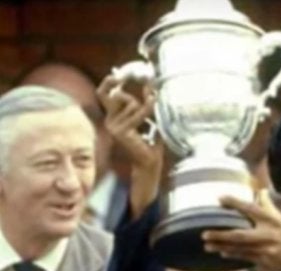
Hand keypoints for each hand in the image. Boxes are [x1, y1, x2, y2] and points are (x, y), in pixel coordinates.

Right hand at [96, 75, 163, 218]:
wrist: (150, 162)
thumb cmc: (151, 140)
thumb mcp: (148, 117)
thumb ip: (145, 102)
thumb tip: (149, 85)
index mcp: (113, 117)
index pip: (103, 94)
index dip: (108, 83)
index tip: (117, 75)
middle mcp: (109, 121)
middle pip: (118, 96)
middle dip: (135, 96)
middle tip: (152, 96)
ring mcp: (113, 126)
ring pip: (131, 103)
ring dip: (145, 109)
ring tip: (152, 123)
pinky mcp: (120, 131)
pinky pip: (136, 112)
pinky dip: (147, 109)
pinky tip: (153, 105)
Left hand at [201, 190, 280, 270]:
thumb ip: (269, 206)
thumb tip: (261, 191)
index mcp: (272, 220)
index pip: (251, 208)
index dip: (235, 203)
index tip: (220, 198)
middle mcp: (267, 234)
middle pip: (239, 234)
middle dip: (220, 234)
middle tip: (204, 233)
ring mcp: (264, 249)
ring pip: (238, 248)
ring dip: (221, 246)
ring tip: (207, 244)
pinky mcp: (263, 260)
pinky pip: (244, 257)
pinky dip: (232, 254)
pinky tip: (221, 252)